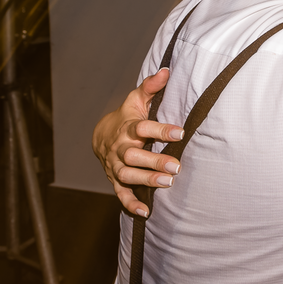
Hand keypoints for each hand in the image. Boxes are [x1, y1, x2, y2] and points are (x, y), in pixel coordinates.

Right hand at [91, 68, 183, 216]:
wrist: (102, 136)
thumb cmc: (127, 117)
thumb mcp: (136, 101)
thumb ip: (151, 88)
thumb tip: (166, 71)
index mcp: (128, 128)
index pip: (143, 128)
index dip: (161, 130)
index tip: (180, 132)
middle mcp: (120, 148)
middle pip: (134, 155)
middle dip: (155, 161)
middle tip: (176, 166)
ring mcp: (116, 165)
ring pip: (128, 174)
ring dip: (146, 180)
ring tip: (168, 183)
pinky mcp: (115, 180)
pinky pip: (121, 193)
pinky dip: (131, 203)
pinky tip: (146, 212)